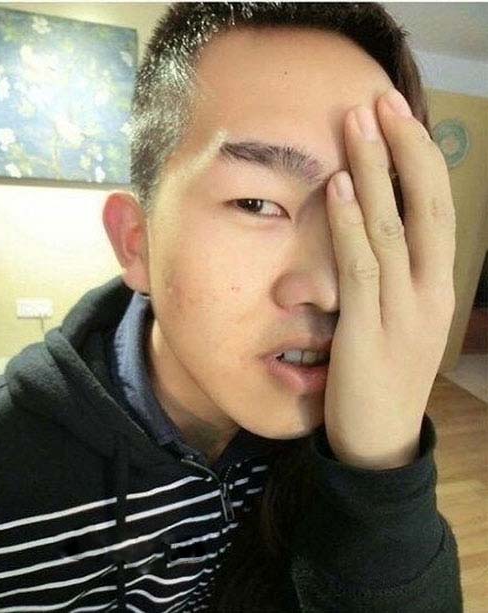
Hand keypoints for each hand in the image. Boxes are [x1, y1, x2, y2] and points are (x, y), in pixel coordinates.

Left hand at [323, 88, 455, 469]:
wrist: (379, 437)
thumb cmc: (384, 374)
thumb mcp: (399, 318)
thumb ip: (392, 275)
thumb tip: (372, 227)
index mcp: (439, 285)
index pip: (438, 208)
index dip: (421, 159)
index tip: (400, 117)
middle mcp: (431, 291)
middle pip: (427, 205)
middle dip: (405, 149)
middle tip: (382, 101)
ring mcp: (404, 311)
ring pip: (394, 227)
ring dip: (375, 171)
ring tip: (358, 123)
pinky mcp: (370, 330)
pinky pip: (363, 266)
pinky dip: (351, 223)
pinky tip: (339, 186)